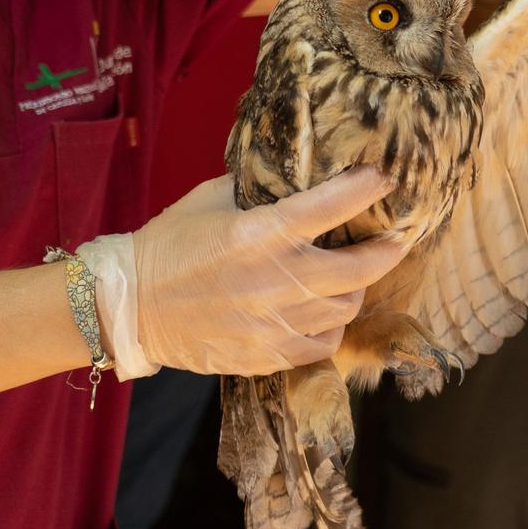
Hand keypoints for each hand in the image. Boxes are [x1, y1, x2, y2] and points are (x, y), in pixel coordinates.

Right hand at [102, 167, 405, 377]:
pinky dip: (330, 326)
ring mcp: (273, 324)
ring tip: (351, 276)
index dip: (365, 189)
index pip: (331, 206)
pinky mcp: (266, 356)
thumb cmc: (169, 245)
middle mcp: (275, 280)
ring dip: (355, 289)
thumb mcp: (210, 199)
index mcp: (260, 234)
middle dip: (387, 250)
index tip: (384, 179)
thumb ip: (257, 188)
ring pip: (345, 309)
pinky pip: (322, 344)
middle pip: (359, 270)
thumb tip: (295, 172)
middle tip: (396, 238)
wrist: (131, 308)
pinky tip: (322, 312)